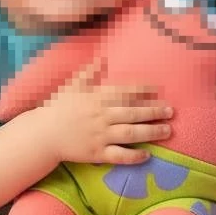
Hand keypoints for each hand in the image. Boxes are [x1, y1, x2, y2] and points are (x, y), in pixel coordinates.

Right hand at [34, 58, 173, 164]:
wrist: (44, 134)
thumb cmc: (59, 108)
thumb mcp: (73, 85)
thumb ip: (90, 72)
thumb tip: (102, 58)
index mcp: (96, 98)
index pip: (124, 93)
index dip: (142, 91)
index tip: (157, 90)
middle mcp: (101, 116)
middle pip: (133, 113)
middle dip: (154, 112)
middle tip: (170, 111)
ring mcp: (100, 136)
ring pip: (131, 134)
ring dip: (151, 132)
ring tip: (167, 130)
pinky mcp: (97, 153)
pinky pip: (119, 155)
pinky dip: (134, 156)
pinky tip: (148, 155)